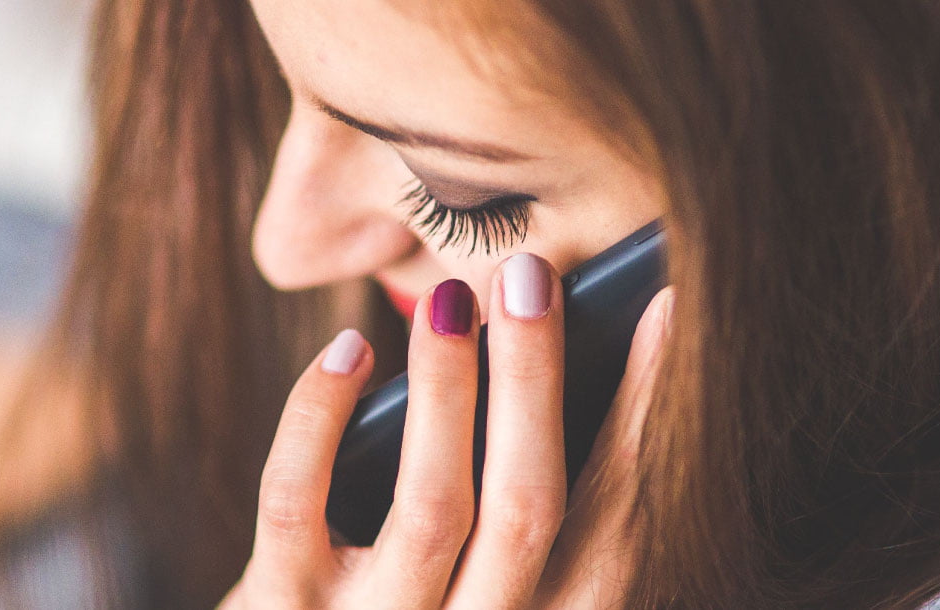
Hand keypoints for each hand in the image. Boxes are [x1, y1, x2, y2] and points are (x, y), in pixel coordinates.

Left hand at [222, 253, 676, 608]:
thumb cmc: (400, 598)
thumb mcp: (475, 574)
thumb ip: (511, 498)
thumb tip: (544, 347)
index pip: (611, 527)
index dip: (641, 414)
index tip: (659, 309)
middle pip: (527, 510)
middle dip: (534, 383)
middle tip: (531, 278)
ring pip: (429, 508)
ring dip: (444, 388)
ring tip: (450, 298)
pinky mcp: (280, 608)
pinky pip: (298, 499)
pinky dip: (321, 414)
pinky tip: (349, 351)